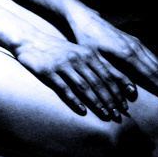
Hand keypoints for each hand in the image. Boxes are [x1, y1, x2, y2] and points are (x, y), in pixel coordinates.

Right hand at [14, 31, 132, 119]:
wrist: (31, 41)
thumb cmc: (58, 49)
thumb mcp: (78, 52)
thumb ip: (94, 63)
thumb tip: (112, 81)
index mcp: (87, 53)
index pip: (108, 73)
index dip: (118, 90)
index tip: (126, 104)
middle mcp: (78, 58)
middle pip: (98, 82)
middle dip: (110, 100)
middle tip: (119, 115)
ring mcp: (63, 65)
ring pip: (84, 86)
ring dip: (96, 102)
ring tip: (105, 115)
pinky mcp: (49, 72)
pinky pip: (65, 89)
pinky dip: (75, 101)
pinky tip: (83, 111)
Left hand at [68, 9, 157, 103]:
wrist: (84, 18)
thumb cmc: (86, 40)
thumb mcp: (95, 60)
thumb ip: (113, 76)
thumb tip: (133, 93)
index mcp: (127, 54)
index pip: (151, 75)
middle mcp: (136, 48)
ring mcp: (136, 42)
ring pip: (157, 61)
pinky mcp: (133, 40)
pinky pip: (151, 55)